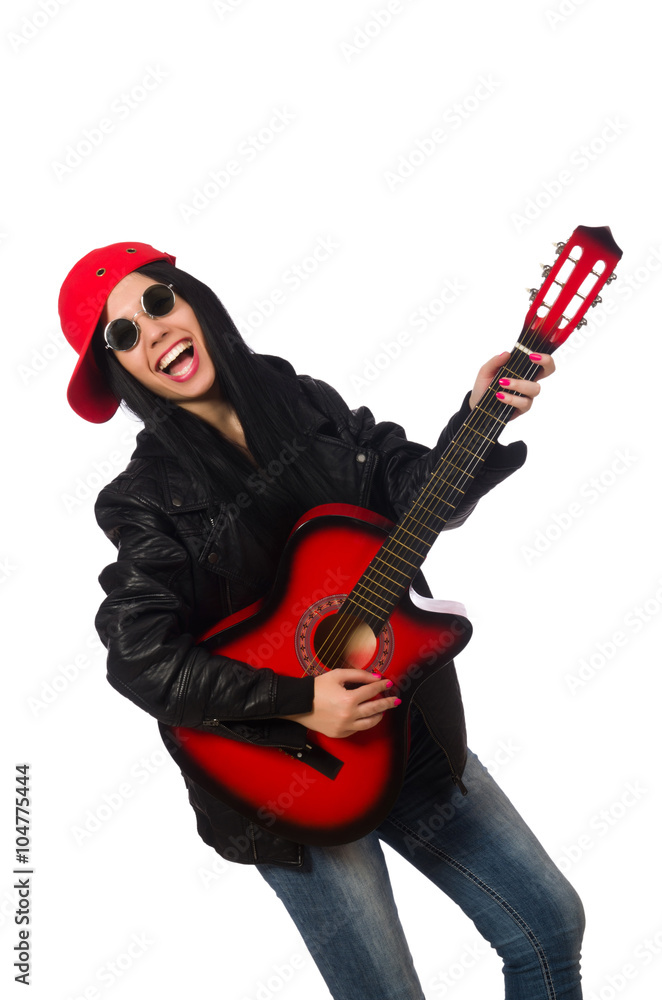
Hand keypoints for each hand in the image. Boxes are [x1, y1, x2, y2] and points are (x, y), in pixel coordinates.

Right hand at [281, 669, 399, 738]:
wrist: (300, 704)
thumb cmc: (317, 688)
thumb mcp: (337, 675)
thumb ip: (359, 675)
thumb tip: (376, 678)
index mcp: (348, 699)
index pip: (371, 691)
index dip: (382, 686)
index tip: (388, 683)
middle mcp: (349, 715)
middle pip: (375, 709)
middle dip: (387, 703)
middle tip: (395, 700)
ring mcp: (344, 727)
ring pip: (369, 723)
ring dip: (378, 716)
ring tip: (383, 711)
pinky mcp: (339, 734)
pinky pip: (357, 730)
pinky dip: (363, 723)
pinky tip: (365, 717)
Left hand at [469, 351, 554, 419]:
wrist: (476, 403)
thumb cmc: (484, 385)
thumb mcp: (486, 371)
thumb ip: (495, 362)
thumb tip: (507, 354)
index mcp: (522, 370)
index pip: (541, 361)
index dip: (544, 357)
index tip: (532, 354)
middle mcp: (528, 382)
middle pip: (548, 371)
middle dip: (545, 363)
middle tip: (531, 359)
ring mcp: (527, 395)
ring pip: (535, 388)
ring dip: (519, 384)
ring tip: (502, 383)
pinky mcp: (522, 408)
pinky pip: (524, 403)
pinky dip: (511, 398)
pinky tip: (500, 395)